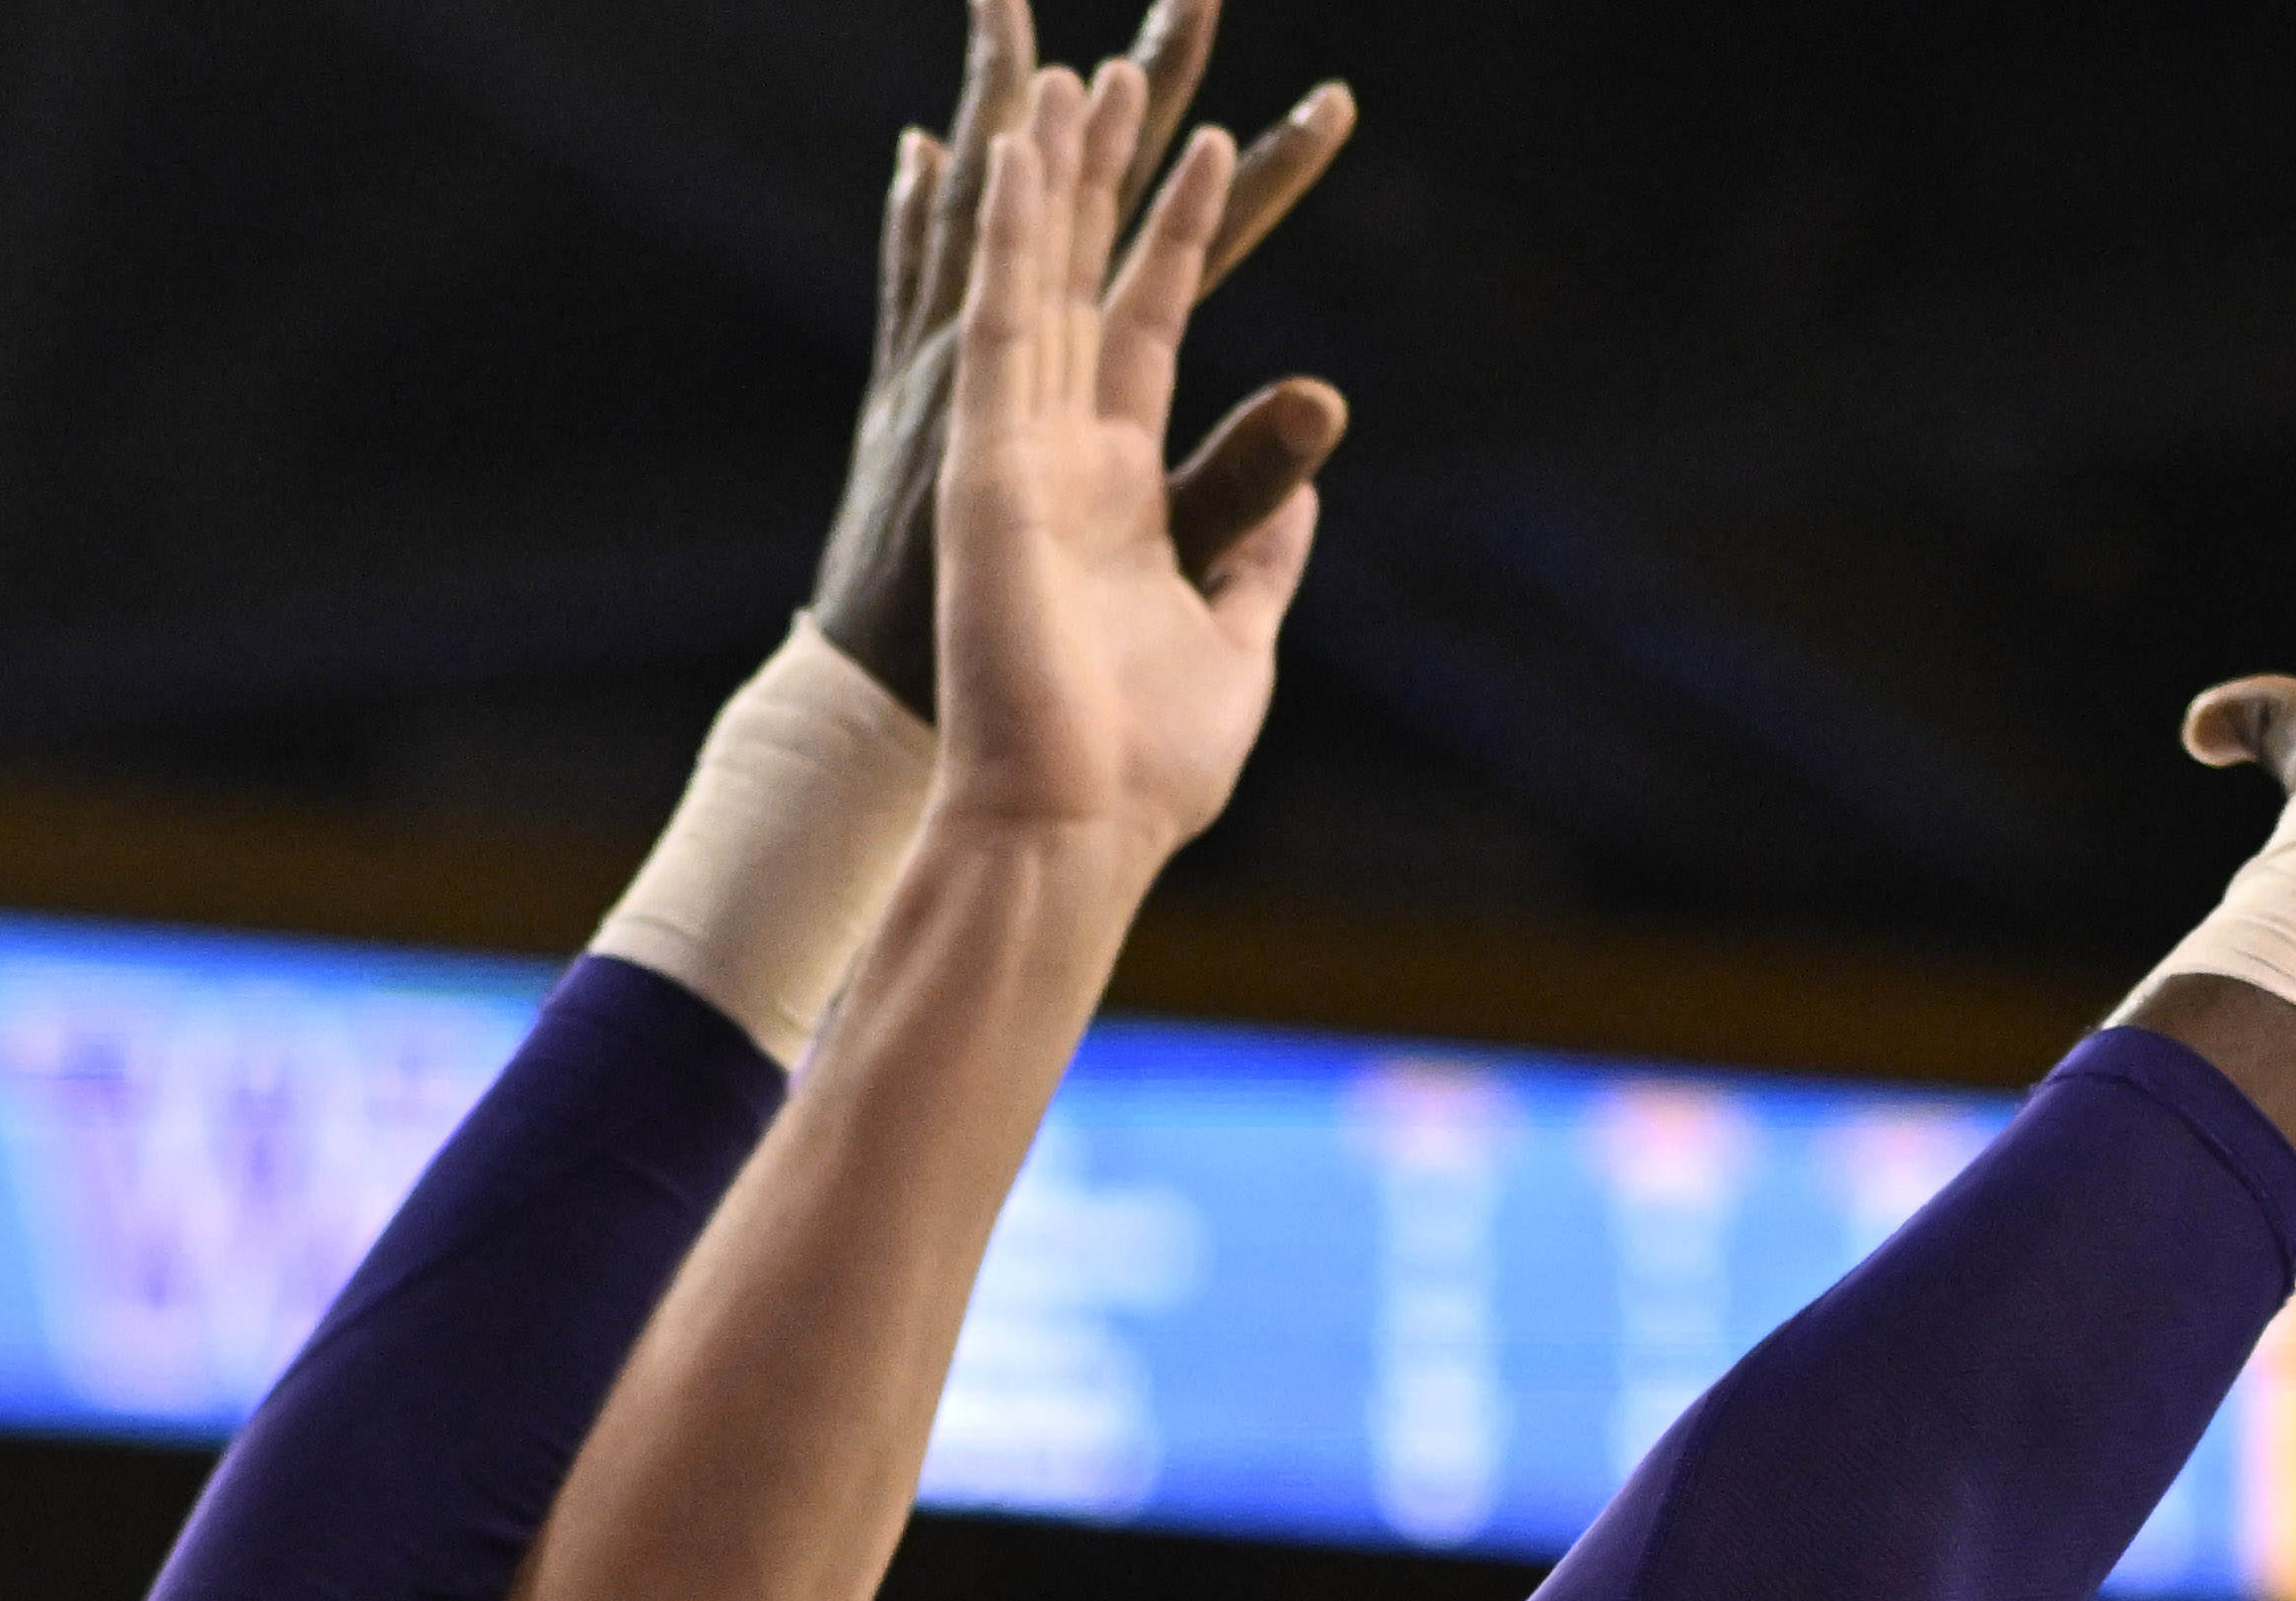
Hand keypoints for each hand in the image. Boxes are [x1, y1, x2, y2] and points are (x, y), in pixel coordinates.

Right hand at [813, 0, 1352, 721]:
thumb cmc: (1142, 773)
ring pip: (1034, 281)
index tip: (1216, 148)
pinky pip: (998, 326)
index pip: (1154, 331)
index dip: (1185, 237)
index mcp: (1119, 497)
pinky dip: (1009, 237)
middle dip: (1115, 174)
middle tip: (1134, 66)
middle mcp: (1061, 460)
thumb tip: (1310, 488)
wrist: (1070, 830)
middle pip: (1091, 281)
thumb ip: (1264, 558)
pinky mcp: (986, 467)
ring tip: (1073, 73)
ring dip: (1054, 177)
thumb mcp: (1235, 648)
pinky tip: (1019, 149)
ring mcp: (1015, 458)